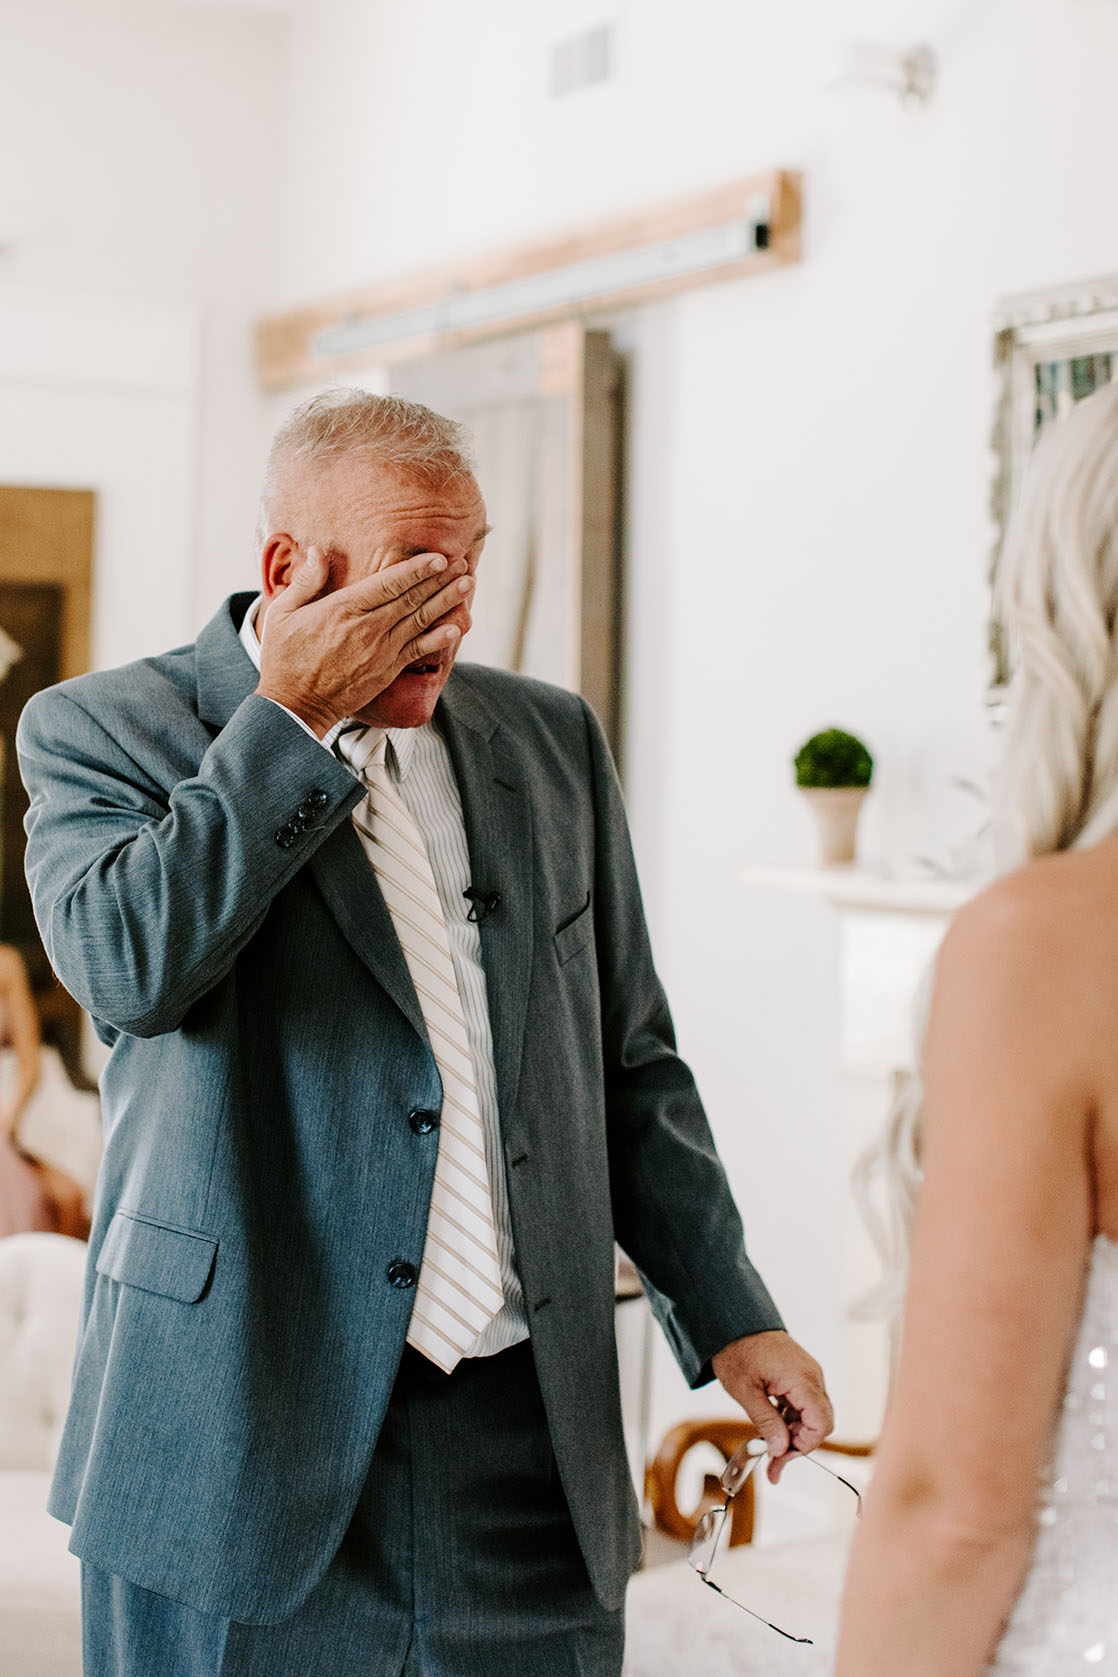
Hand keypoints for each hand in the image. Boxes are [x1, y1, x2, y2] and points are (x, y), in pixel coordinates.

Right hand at [256, 546, 474, 735]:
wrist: (294, 707)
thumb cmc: (285, 659)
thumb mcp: (283, 614)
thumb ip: (305, 582)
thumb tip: (318, 552)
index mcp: (343, 610)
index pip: (388, 584)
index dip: (416, 570)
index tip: (437, 557)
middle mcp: (367, 629)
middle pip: (411, 599)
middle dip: (439, 580)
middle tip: (461, 563)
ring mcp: (380, 652)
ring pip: (420, 622)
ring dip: (446, 602)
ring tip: (467, 585)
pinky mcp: (386, 671)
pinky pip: (418, 651)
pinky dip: (439, 639)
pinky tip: (457, 627)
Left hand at [712, 1329, 832, 1481]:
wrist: (733, 1322)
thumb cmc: (736, 1350)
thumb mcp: (745, 1391)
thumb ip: (766, 1421)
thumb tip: (781, 1449)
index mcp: (801, 1379)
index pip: (821, 1423)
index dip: (804, 1445)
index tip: (781, 1458)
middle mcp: (811, 1376)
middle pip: (820, 1422)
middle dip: (799, 1444)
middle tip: (774, 1460)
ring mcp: (807, 1374)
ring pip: (812, 1415)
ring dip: (794, 1433)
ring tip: (769, 1446)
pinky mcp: (799, 1374)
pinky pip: (804, 1403)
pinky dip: (791, 1418)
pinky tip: (773, 1426)